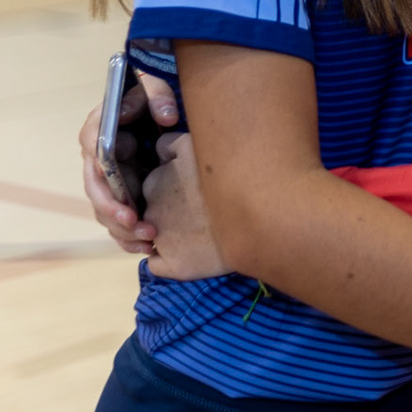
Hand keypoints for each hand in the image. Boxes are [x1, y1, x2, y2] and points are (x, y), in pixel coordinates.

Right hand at [78, 69, 178, 253]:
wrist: (148, 107)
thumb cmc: (147, 95)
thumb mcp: (152, 87)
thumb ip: (158, 96)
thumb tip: (167, 117)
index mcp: (98, 130)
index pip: (93, 154)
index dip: (106, 179)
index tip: (123, 197)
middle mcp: (94, 158)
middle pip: (96, 191)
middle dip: (114, 212)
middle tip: (136, 225)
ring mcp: (104, 179)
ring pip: (103, 211)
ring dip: (122, 230)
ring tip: (148, 241)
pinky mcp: (116, 193)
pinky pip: (115, 220)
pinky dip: (127, 237)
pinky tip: (146, 249)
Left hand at [142, 131, 231, 280]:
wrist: (260, 215)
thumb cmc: (231, 173)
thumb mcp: (195, 146)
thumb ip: (170, 146)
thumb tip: (159, 151)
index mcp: (155, 180)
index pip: (154, 181)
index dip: (173, 183)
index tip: (194, 187)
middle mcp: (151, 209)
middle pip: (154, 208)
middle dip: (170, 208)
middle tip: (201, 210)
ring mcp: (161, 239)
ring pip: (155, 235)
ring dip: (171, 233)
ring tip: (202, 231)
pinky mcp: (173, 265)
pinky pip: (159, 263)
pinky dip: (170, 259)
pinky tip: (193, 252)